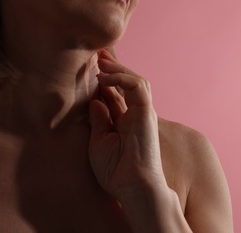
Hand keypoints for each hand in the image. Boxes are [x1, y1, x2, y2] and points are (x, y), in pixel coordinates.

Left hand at [88, 49, 167, 201]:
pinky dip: (121, 77)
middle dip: (114, 67)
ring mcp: (142, 112)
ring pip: (135, 80)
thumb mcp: (99, 142)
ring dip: (118, 68)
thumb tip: (95, 100)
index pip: (116, 94)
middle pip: (126, 83)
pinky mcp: (146, 111)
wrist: (133, 186)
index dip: (106, 80)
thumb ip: (99, 120)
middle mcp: (135, 115)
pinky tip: (105, 77)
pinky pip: (136, 86)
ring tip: (101, 60)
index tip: (93, 67)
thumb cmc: (116, 171)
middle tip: (99, 54)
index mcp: (124, 122)